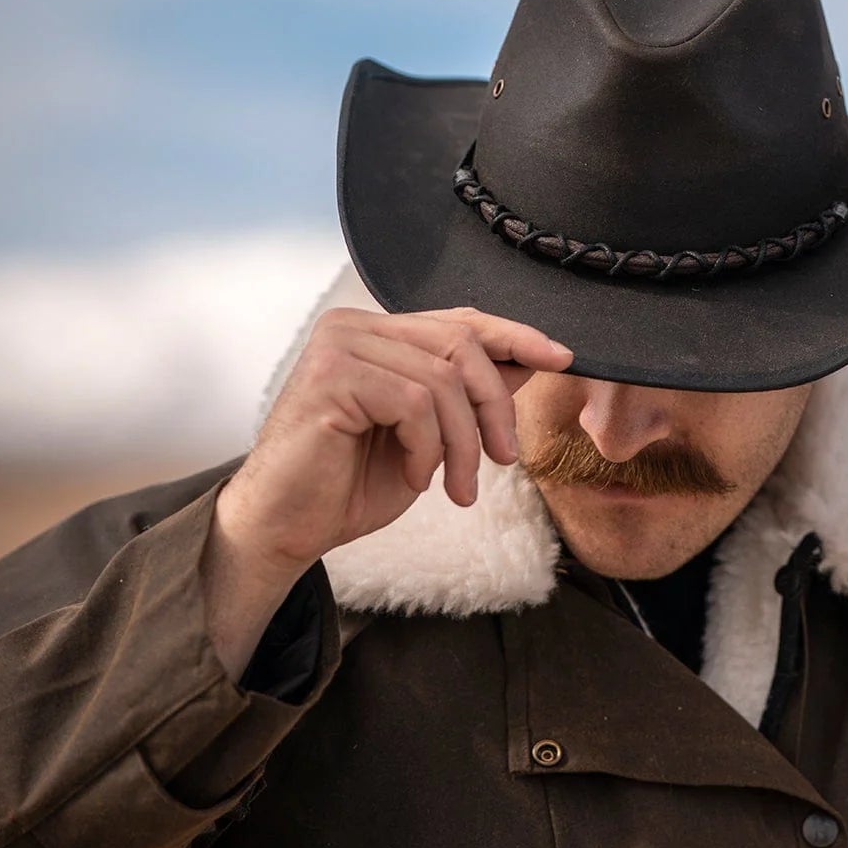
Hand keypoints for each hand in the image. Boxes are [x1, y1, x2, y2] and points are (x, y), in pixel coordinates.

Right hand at [214, 307, 573, 583]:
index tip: (562, 358)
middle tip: (503, 460)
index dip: (515, 335)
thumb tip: (530, 360)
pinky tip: (413, 477)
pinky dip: (428, 449)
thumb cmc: (349, 485)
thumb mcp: (428, 436)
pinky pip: (414, 404)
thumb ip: (467, 394)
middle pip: (461, 346)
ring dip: (463, 444)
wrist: (286, 528)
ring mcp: (338, 346)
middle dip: (495, 407)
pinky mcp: (330, 376)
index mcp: (375, 332)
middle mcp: (353, 326)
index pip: (460, 320)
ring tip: (457, 486)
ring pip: (443, 380)